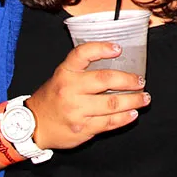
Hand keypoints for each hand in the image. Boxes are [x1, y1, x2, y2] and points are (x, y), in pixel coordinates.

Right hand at [25, 42, 149, 149]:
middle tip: (141, 81)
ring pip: (112, 104)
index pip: (82, 54)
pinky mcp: (82, 129)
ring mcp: (76, 111)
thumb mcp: (62, 76)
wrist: (33, 125)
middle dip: (129, 80)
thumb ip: (83, 69)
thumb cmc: (53, 97)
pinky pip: (109, 123)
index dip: (101, 49)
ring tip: (144, 98)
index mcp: (64, 73)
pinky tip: (133, 114)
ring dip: (133, 101)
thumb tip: (116, 60)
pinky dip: (124, 118)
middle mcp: (69, 90)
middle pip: (105, 80)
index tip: (118, 48)